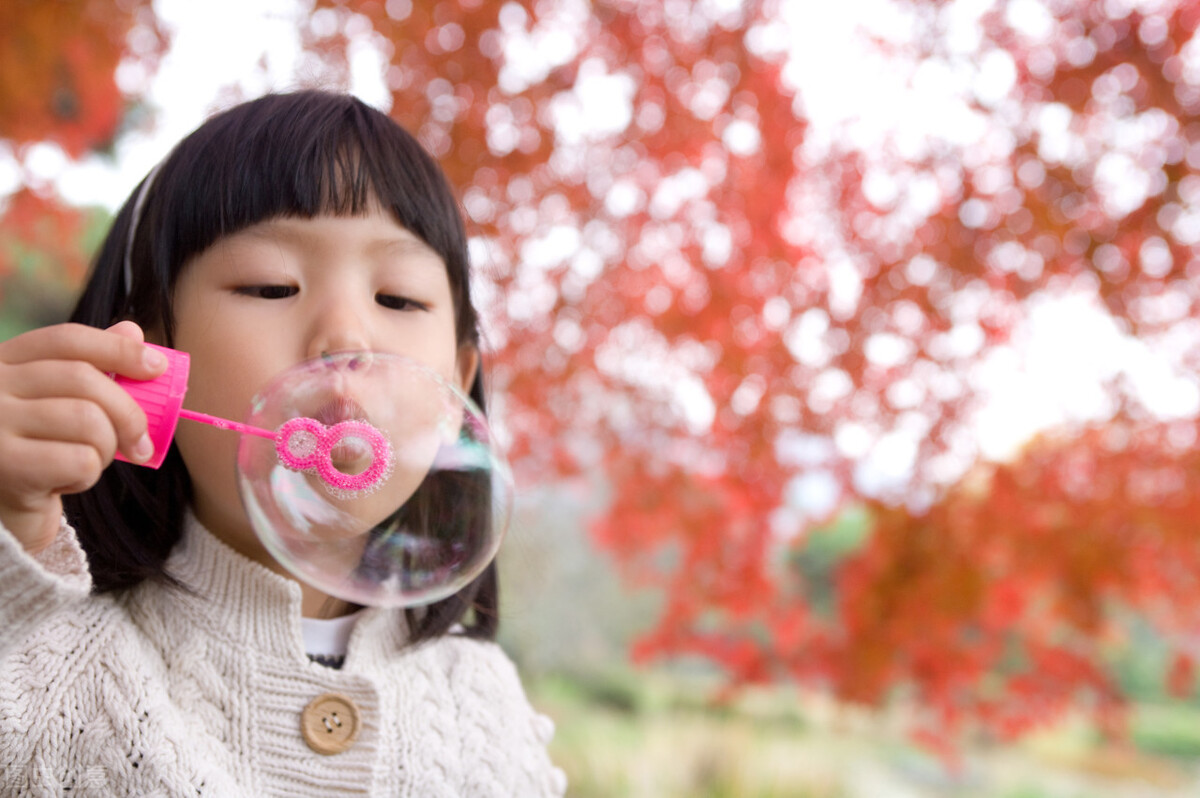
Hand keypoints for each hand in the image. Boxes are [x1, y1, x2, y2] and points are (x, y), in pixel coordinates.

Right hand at [0, 321, 167, 553]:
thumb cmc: (34, 452)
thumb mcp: (58, 405)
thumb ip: (91, 367)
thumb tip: (134, 331)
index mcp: (3, 362)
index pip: (66, 339)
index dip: (118, 349)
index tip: (157, 367)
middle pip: (85, 379)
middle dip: (128, 413)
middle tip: (141, 444)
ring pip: (88, 420)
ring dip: (106, 448)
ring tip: (89, 462)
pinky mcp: (5, 465)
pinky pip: (80, 460)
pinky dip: (88, 476)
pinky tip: (65, 482)